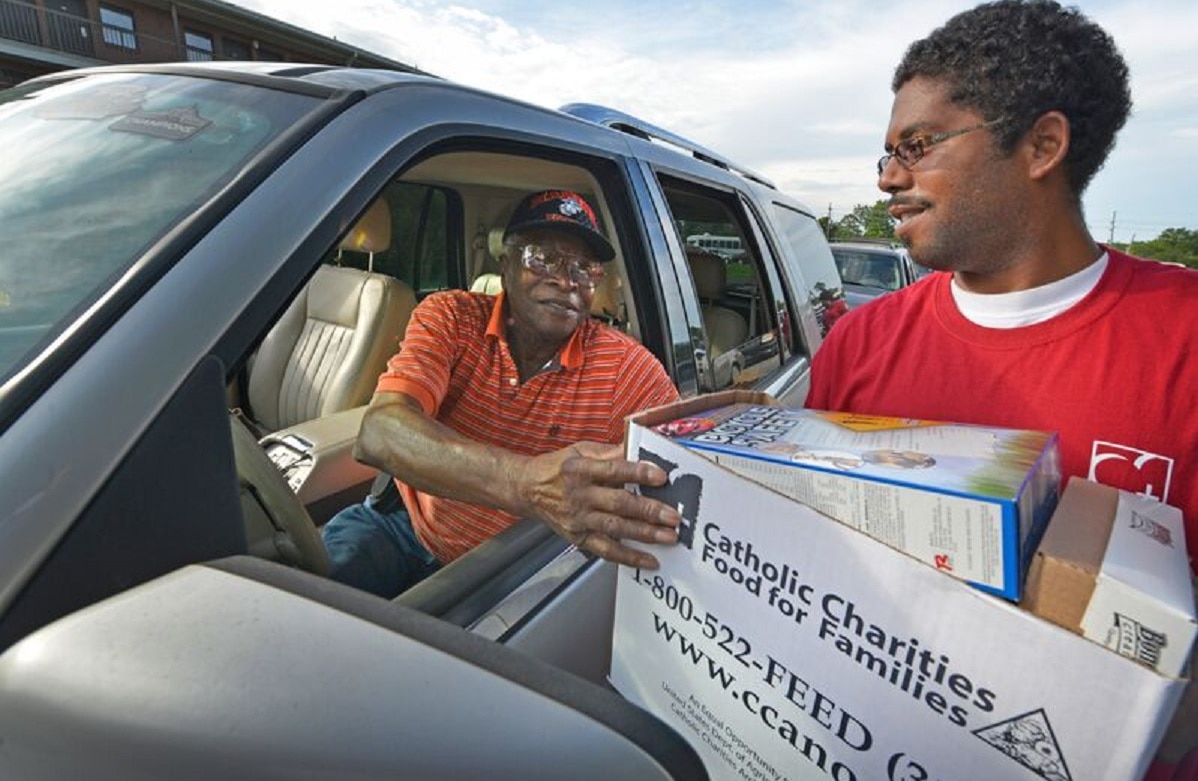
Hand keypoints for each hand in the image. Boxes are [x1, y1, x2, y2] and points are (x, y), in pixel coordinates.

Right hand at [515, 442, 680, 568]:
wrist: (527, 490)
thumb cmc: (558, 468)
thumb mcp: (580, 451)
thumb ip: (609, 452)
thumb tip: (639, 447)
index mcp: (580, 469)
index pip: (613, 470)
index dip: (638, 473)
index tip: (661, 476)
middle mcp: (579, 496)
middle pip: (618, 504)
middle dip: (649, 511)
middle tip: (673, 516)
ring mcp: (579, 520)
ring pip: (616, 529)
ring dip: (645, 534)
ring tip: (668, 537)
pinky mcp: (579, 538)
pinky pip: (606, 551)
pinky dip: (629, 557)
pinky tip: (649, 560)